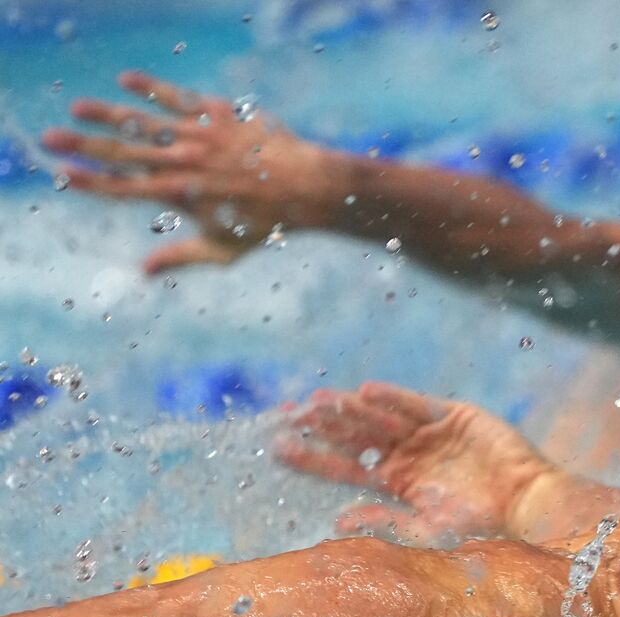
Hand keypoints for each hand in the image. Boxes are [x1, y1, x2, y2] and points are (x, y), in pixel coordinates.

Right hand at [42, 71, 334, 273]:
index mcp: (178, 195)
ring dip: (106, 113)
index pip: (122, 188)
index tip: (64, 174)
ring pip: (142, 121)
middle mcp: (182, 162)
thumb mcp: (223, 250)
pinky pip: (178, 97)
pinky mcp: (217, 115)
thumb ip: (180, 257)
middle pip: (121, 151)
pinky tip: (126, 80)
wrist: (306, 187)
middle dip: (82, 145)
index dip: (91, 181)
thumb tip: (143, 270)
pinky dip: (151, 88)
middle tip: (50, 138)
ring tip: (77, 108)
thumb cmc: (268, 224)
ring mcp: (198, 136)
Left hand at [276, 382, 557, 543]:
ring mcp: (428, 433)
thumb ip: (384, 522)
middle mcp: (407, 455)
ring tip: (319, 403)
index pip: (345, 468)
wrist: (524, 502)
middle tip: (290, 416)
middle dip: (324, 427)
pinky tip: (366, 392)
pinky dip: (393, 398)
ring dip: (351, 409)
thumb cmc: (479, 524)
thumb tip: (338, 522)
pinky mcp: (452, 415)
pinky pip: (416, 404)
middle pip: (356, 436)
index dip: (313, 459)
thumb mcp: (426, 528)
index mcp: (396, 483)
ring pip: (380, 417)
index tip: (278, 448)